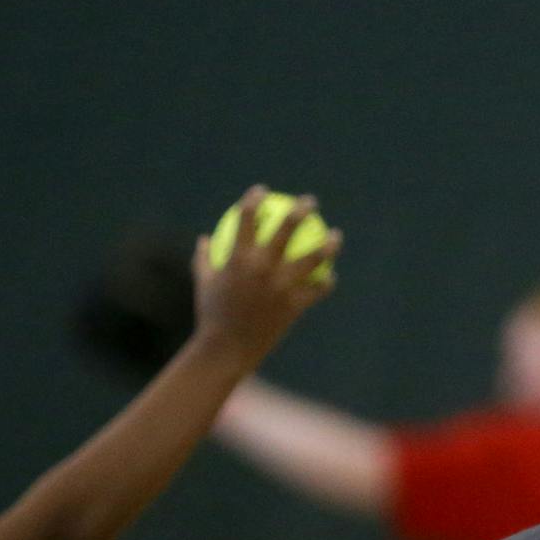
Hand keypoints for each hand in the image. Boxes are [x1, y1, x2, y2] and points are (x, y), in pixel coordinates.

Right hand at [191, 186, 339, 366]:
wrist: (227, 348)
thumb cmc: (211, 315)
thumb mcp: (203, 283)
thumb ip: (203, 258)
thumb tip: (203, 239)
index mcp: (237, 258)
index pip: (247, 218)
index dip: (254, 200)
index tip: (262, 191)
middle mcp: (261, 267)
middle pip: (286, 229)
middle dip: (301, 210)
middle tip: (311, 202)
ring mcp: (279, 286)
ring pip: (312, 259)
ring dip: (328, 245)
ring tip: (336, 235)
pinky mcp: (293, 304)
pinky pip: (316, 290)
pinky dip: (325, 283)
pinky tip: (330, 279)